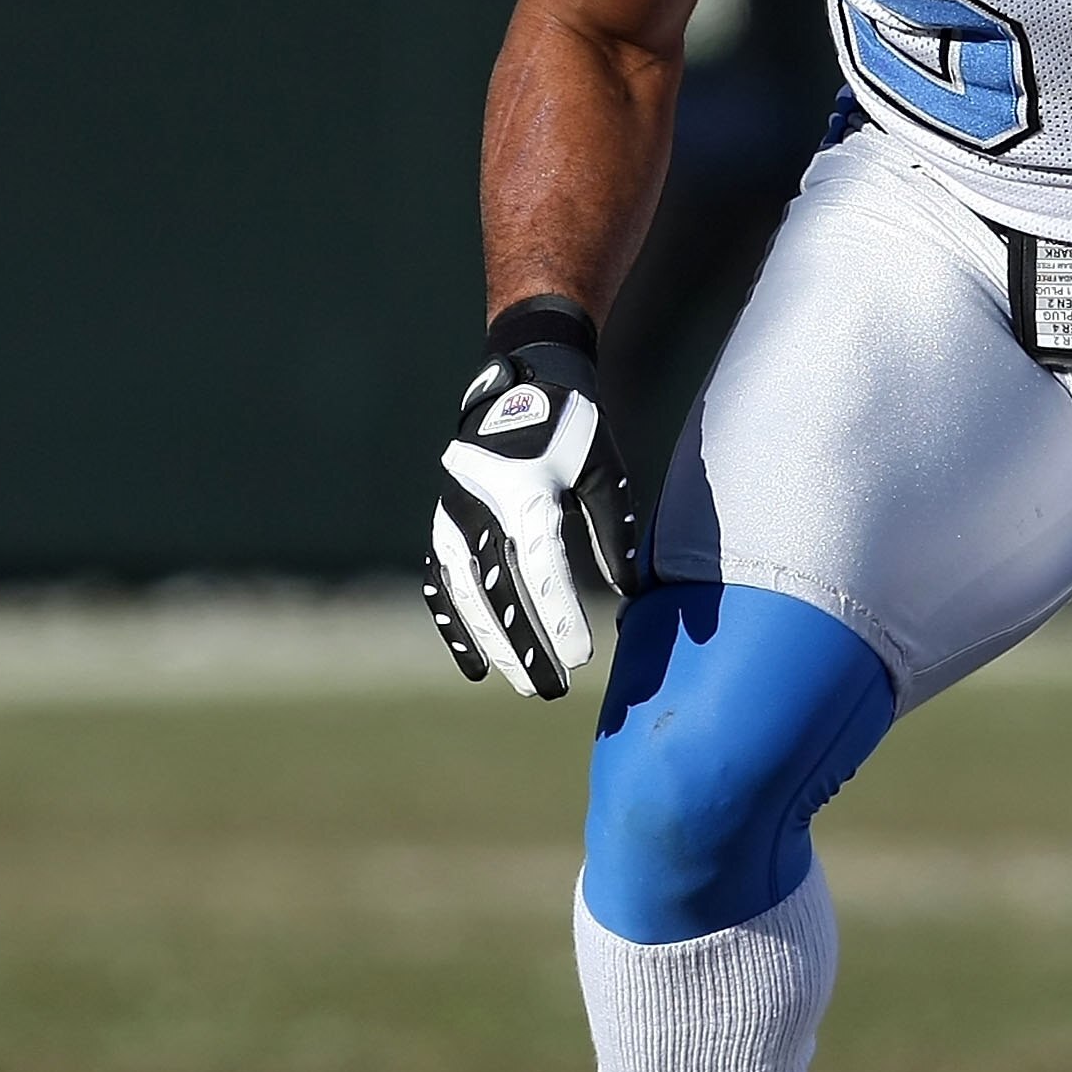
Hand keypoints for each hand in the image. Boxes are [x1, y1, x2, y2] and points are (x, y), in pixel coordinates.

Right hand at [423, 298, 639, 698]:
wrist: (518, 382)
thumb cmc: (574, 430)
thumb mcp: (604, 471)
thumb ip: (615, 533)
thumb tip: (630, 596)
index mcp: (525, 488)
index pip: (541, 564)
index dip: (558, 613)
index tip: (582, 657)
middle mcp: (478, 505)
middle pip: (499, 589)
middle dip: (525, 644)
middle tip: (553, 689)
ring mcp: (451, 518)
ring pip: (466, 594)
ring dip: (493, 644)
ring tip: (524, 684)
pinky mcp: (441, 527)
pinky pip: (441, 586)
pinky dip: (456, 626)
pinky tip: (475, 666)